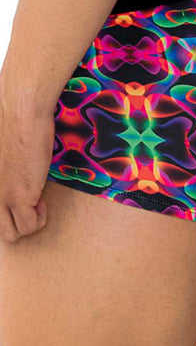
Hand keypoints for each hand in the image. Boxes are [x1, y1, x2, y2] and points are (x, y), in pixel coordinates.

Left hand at [0, 95, 54, 242]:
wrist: (21, 111)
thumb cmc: (11, 121)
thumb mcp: (0, 154)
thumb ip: (2, 171)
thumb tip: (11, 175)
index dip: (6, 210)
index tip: (18, 195)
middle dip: (15, 221)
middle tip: (27, 203)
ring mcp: (0, 197)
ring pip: (10, 234)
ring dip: (27, 222)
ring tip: (35, 201)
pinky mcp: (18, 196)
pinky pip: (30, 226)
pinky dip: (39, 218)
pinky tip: (42, 200)